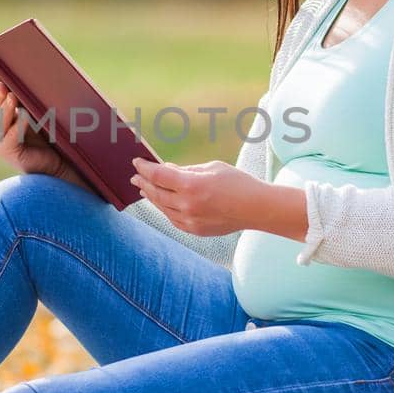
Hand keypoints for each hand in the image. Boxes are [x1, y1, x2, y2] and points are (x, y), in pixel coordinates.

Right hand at [0, 59, 69, 180]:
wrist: (55, 161)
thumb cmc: (46, 135)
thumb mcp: (33, 112)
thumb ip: (25, 98)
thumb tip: (26, 73)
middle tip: (2, 83)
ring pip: (1, 120)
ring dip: (6, 107)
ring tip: (11, 95)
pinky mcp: (8, 152)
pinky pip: (12, 136)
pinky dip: (19, 126)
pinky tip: (25, 117)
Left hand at [128, 157, 270, 235]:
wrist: (257, 209)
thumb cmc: (237, 183)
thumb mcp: (212, 168)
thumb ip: (186, 170)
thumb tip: (166, 169)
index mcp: (191, 185)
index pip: (158, 176)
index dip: (145, 168)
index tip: (137, 162)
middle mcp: (187, 205)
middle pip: (156, 193)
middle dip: (144, 183)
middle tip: (135, 177)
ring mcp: (190, 220)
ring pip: (162, 208)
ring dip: (152, 197)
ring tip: (145, 189)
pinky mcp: (195, 230)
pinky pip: (173, 219)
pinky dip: (165, 209)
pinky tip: (162, 202)